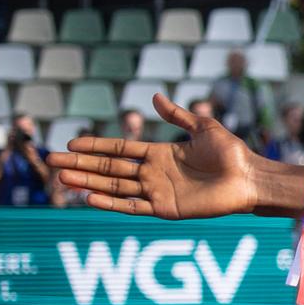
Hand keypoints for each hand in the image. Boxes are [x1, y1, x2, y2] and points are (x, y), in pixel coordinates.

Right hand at [47, 95, 260, 218]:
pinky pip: (133, 207)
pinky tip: (89, 197)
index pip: (119, 149)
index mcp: (160, 154)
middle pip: (110, 168)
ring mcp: (158, 192)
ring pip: (115, 187)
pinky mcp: (166, 209)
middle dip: (82, 164)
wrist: (250, 178)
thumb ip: (177, 116)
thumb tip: (155, 96)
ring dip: (88, 182)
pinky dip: (111, 203)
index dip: (96, 146)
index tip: (70, 142)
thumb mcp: (203, 128)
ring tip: (63, 177)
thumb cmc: (232, 154)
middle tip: (53, 160)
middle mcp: (154, 174)